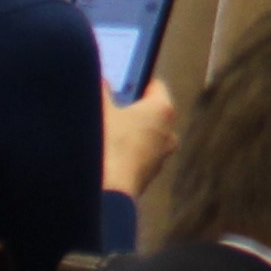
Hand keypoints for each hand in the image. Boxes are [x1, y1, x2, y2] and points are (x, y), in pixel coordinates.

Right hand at [101, 79, 178, 196]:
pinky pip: (140, 155)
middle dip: (132, 109)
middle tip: (111, 108)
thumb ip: (101, 89)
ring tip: (106, 133)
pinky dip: (128, 152)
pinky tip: (108, 154)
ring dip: (130, 133)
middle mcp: (169, 131)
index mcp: (163, 109)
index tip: (122, 83)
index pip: (154, 85)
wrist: (109, 190)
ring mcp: (162, 155)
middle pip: (151, 112)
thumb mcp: (100, 109)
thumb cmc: (108, 144)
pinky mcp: (151, 174)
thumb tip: (101, 81)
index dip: (136, 82)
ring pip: (146, 135)